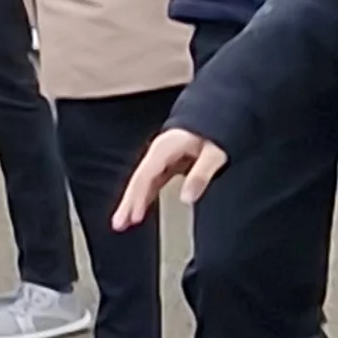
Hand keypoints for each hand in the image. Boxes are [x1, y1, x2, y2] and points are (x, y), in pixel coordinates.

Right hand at [113, 128, 228, 229]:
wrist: (219, 113)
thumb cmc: (216, 129)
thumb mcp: (215, 152)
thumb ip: (201, 174)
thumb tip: (187, 198)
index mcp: (165, 148)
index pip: (146, 176)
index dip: (138, 197)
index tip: (134, 216)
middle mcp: (159, 153)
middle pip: (139, 180)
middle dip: (128, 203)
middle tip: (118, 225)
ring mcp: (163, 158)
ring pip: (143, 182)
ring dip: (134, 201)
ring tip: (124, 223)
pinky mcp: (170, 163)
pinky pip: (152, 182)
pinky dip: (145, 196)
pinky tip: (141, 209)